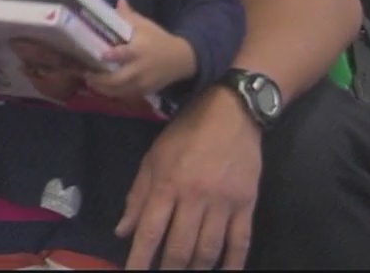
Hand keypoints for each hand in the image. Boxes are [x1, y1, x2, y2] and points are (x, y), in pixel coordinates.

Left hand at [86, 0, 196, 99]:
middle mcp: (139, 69)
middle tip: (86, 74)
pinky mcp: (144, 91)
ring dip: (103, 89)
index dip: (112, 55)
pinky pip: (126, 95)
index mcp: (139, 51)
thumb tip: (119, 0)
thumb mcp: (145, 25)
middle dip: (101, 80)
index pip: (125, 54)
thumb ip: (129, 15)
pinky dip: (114, 93)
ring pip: (120, 91)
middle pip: (118, 79)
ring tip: (91, 82)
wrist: (182, 59)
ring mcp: (142, 83)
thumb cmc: (159, 40)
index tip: (101, 54)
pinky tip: (104, 89)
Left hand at [117, 87, 261, 268]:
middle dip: (168, 269)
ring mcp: (223, 202)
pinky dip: (234, 262)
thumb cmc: (186, 133)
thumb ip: (138, 195)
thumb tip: (123, 231)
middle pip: (179, 247)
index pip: (149, 231)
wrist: (232, 112)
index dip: (140, 259)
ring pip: (208, 249)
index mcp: (167, 184)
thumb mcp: (154, 157)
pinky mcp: (247, 203)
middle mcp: (194, 196)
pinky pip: (241, 240)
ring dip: (196, 268)